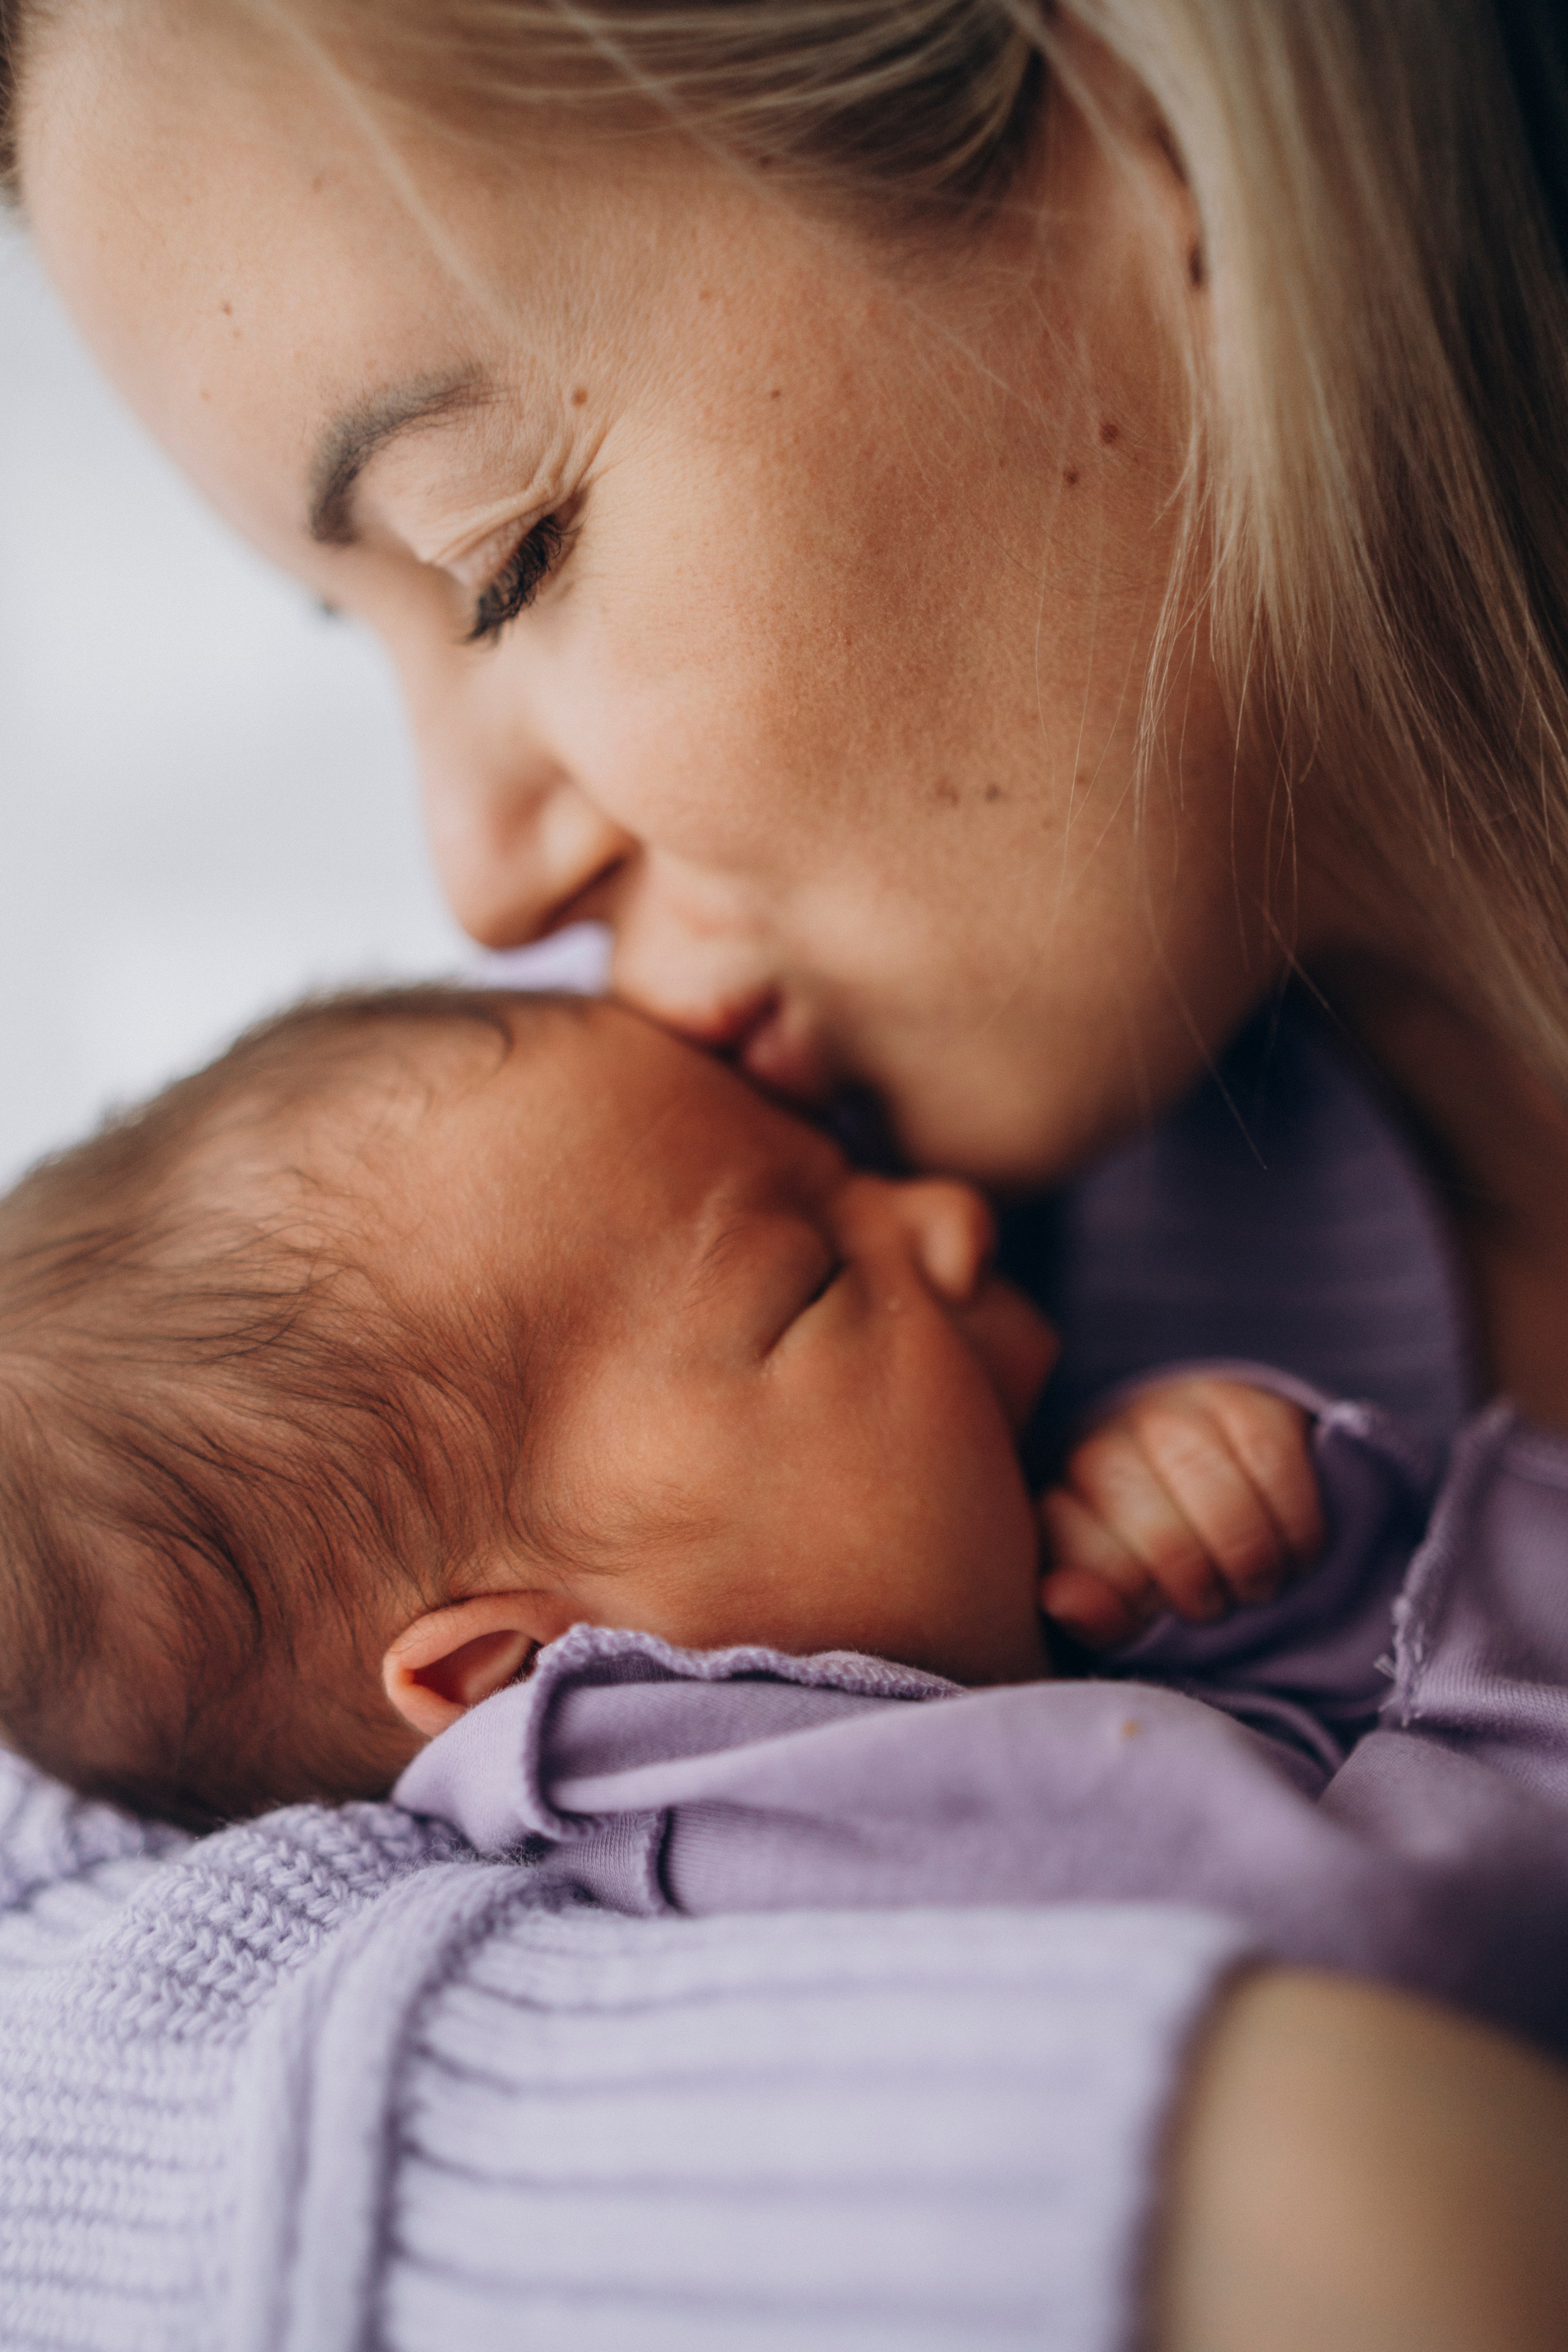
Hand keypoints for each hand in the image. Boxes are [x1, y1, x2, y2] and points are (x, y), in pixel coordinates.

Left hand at [1037, 1376, 1325, 1648]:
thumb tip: (1065, 1602)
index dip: (1144, 1602)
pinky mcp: (1243, 1402)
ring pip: (1218, 1499)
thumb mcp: (1122, 1598)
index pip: (1097, 1566)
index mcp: (1066, 1501)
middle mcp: (1108, 1446)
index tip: (1160, 1606)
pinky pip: (1273, 1465)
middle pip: (1165, 1539)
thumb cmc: (1158, 1553)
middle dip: (1202, 1588)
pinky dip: (1295, 1526)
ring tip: (1257, 1583)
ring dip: (1251, 1561)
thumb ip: (1095, 1613)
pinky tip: (1293, 1550)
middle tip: (1218, 1603)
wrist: (1216, 1474)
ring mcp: (1172, 1416)